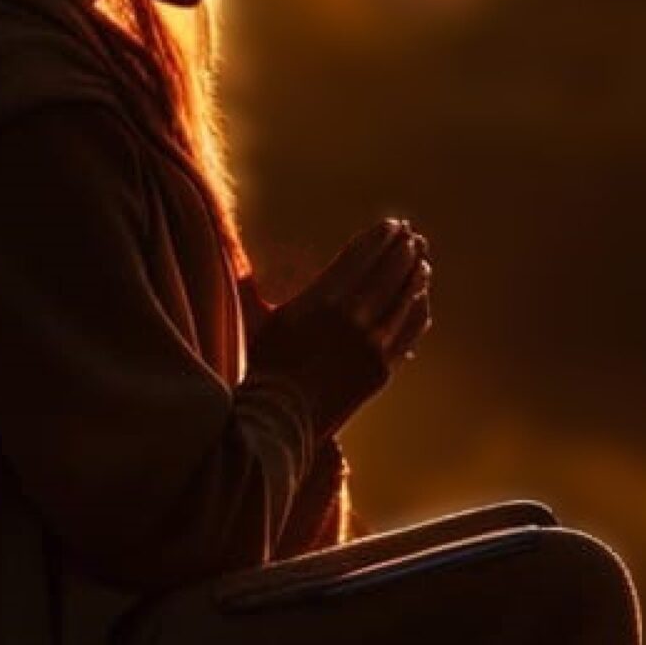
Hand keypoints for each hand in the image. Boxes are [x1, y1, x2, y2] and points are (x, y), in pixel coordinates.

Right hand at [249, 217, 431, 431]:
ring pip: (405, 298)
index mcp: (323, 298)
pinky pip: (409, 331)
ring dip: (415, 274)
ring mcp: (372, 343)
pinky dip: (417, 310)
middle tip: (411, 235)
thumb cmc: (264, 368)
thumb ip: (252, 280)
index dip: (380, 236)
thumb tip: (224, 244)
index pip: (362, 255)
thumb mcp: (258, 318)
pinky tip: (420, 300)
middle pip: (389, 270)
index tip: (391, 224)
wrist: (281, 420)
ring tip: (421, 261)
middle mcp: (353, 316)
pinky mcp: (382, 367)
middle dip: (403, 249)